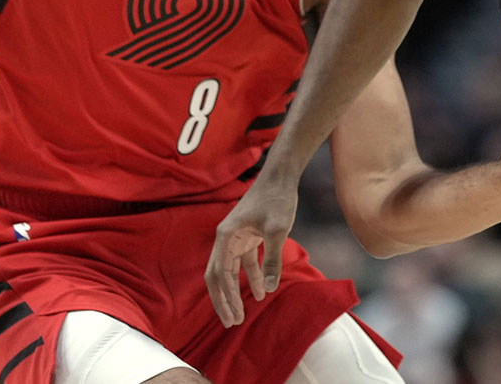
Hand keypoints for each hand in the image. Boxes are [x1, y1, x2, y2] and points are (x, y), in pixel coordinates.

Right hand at [205, 173, 297, 326]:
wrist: (281, 176)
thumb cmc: (277, 198)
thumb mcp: (277, 230)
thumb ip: (272, 261)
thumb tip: (268, 290)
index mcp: (226, 236)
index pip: (219, 274)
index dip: (224, 298)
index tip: (233, 317)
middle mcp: (226, 238)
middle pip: (218, 275)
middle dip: (224, 300)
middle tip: (232, 323)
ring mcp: (236, 237)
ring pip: (231, 270)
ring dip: (236, 291)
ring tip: (242, 314)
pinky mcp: (248, 236)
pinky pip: (245, 262)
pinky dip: (251, 277)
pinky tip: (260, 292)